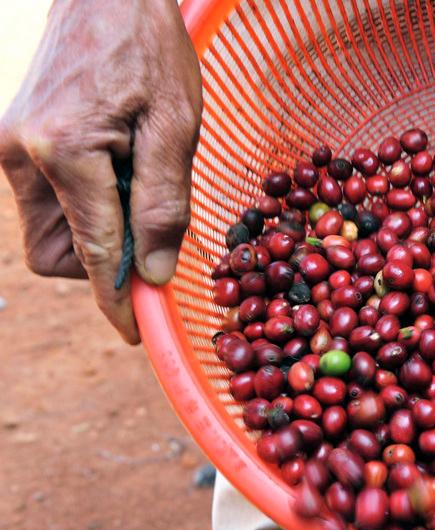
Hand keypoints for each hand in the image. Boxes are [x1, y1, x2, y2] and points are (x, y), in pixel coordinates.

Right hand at [0, 0, 201, 342]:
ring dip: (97, 229)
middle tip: (154, 224)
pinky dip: (84, 203)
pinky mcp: (10, 141)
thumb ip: (163, 204)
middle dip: (106, 258)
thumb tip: (153, 273)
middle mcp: (19, 155)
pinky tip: (117, 164)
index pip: (90, 254)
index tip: (136, 332)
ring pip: (51, 230)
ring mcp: (7, 147)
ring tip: (137, 176)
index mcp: (62, 152)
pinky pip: (48, 201)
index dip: (116, 300)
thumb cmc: (149, 50)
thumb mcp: (176, 126)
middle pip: (61, 253)